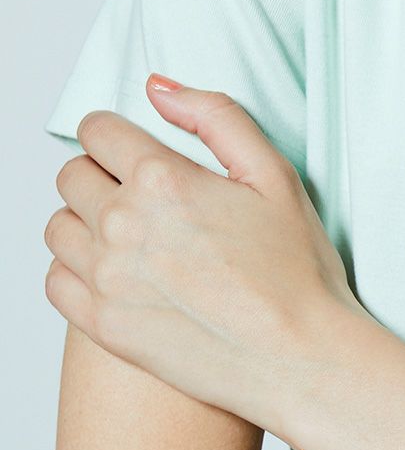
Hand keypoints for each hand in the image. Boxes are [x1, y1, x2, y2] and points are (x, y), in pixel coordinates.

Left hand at [43, 73, 366, 434]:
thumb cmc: (299, 277)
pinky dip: (75, 272)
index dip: (118, 138)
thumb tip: (158, 88)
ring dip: (84, 224)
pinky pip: (56, 281)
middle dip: (101, 178)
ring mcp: (108, 278)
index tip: (134, 156)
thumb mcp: (276, 177)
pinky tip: (116, 276)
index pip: (97, 130)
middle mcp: (124, 225)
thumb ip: (217, 118)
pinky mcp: (105, 325)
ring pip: (58, 227)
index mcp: (162, 181)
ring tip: (129, 241)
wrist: (302, 361)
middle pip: (72, 176)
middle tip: (142, 203)